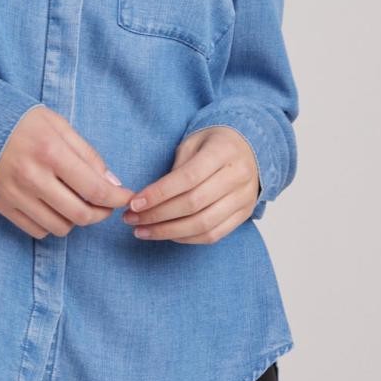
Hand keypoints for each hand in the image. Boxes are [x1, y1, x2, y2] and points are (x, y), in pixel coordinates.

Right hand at [0, 105, 134, 239]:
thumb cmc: (20, 121)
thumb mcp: (58, 125)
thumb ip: (87, 154)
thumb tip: (112, 183)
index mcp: (50, 152)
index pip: (94, 188)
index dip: (117, 198)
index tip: (126, 197)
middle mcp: (33, 177)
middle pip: (80, 214)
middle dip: (101, 213)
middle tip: (105, 205)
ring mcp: (16, 195)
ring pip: (60, 227)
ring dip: (75, 220)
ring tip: (75, 202)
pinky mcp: (3, 206)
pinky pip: (37, 231)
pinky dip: (51, 224)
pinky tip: (52, 207)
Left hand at [122, 126, 259, 243]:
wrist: (250, 147)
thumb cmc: (214, 143)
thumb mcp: (193, 142)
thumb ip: (176, 167)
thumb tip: (149, 198)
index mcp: (223, 152)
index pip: (187, 178)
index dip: (159, 193)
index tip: (134, 203)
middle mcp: (237, 176)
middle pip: (193, 204)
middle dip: (157, 215)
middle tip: (130, 219)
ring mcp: (244, 198)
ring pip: (203, 224)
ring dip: (168, 232)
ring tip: (142, 231)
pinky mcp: (244, 214)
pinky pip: (214, 235)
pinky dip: (187, 238)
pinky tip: (167, 234)